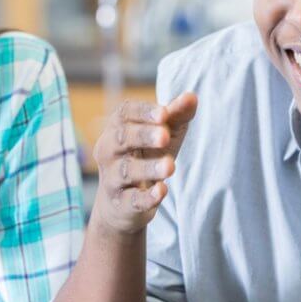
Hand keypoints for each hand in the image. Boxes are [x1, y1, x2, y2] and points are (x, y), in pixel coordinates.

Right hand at [91, 93, 197, 234]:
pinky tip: (162, 190)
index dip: (143, 112)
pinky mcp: (122, 204)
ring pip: (127, 170)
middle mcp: (109, 150)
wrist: (122, 204)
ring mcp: (113, 179)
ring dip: (149, 168)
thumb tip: (191, 97)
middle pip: (122, 138)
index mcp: (117, 127)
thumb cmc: (146, 157)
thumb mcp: (164, 134)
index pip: (125, 113)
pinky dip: (147, 196)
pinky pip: (133, 199)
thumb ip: (176, 115)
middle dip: (143, 136)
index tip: (164, 113)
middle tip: (165, 136)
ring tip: (170, 165)